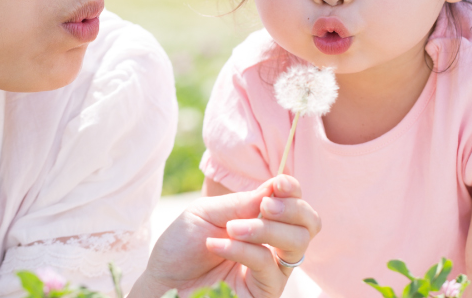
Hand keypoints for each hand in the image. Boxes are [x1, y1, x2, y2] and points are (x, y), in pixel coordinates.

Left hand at [132, 175, 320, 297]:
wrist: (162, 280)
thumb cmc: (182, 245)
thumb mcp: (207, 213)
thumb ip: (241, 203)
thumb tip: (275, 187)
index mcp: (265, 221)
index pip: (297, 205)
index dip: (294, 191)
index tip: (278, 184)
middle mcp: (275, 246)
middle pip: (310, 224)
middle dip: (292, 209)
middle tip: (265, 206)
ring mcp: (272, 271)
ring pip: (296, 244)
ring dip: (265, 229)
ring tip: (232, 228)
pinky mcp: (265, 291)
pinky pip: (267, 265)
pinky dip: (243, 249)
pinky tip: (217, 245)